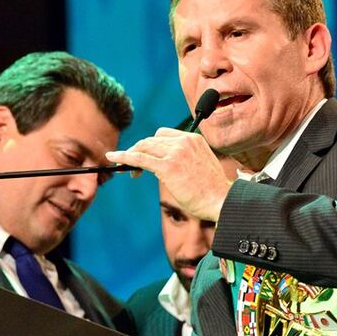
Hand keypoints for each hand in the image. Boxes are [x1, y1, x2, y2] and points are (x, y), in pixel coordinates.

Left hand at [107, 128, 232, 221]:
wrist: (222, 201)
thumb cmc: (213, 191)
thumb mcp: (201, 166)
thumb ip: (186, 159)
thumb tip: (169, 166)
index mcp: (193, 139)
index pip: (164, 134)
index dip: (150, 144)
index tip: (145, 156)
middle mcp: (184, 141)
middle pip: (151, 140)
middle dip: (139, 150)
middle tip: (132, 166)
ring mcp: (176, 153)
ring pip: (144, 147)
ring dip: (131, 156)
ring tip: (125, 168)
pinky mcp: (168, 167)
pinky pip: (140, 158)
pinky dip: (125, 157)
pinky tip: (114, 158)